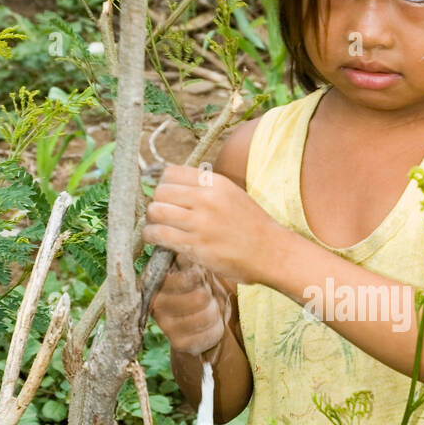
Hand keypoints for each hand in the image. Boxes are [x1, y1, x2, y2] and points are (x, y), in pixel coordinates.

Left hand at [143, 166, 276, 284]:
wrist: (272, 252)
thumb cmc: (253, 226)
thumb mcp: (233, 195)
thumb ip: (206, 189)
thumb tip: (175, 187)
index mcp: (216, 182)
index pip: (172, 172)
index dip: (165, 184)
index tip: (167, 196)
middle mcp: (206, 198)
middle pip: (161, 191)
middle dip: (157, 203)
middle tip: (162, 214)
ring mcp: (200, 222)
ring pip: (156, 211)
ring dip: (152, 220)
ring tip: (157, 227)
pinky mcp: (196, 245)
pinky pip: (160, 234)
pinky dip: (151, 236)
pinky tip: (155, 239)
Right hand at [149, 252, 228, 356]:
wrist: (200, 319)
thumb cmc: (197, 285)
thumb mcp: (192, 266)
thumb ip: (186, 255)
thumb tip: (183, 243)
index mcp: (156, 281)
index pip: (180, 278)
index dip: (196, 277)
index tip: (200, 275)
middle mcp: (156, 304)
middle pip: (199, 297)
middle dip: (210, 294)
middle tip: (207, 293)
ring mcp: (165, 325)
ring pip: (206, 315)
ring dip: (214, 310)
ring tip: (209, 307)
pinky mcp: (179, 343)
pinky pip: (209, 333)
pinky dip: (216, 327)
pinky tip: (209, 323)